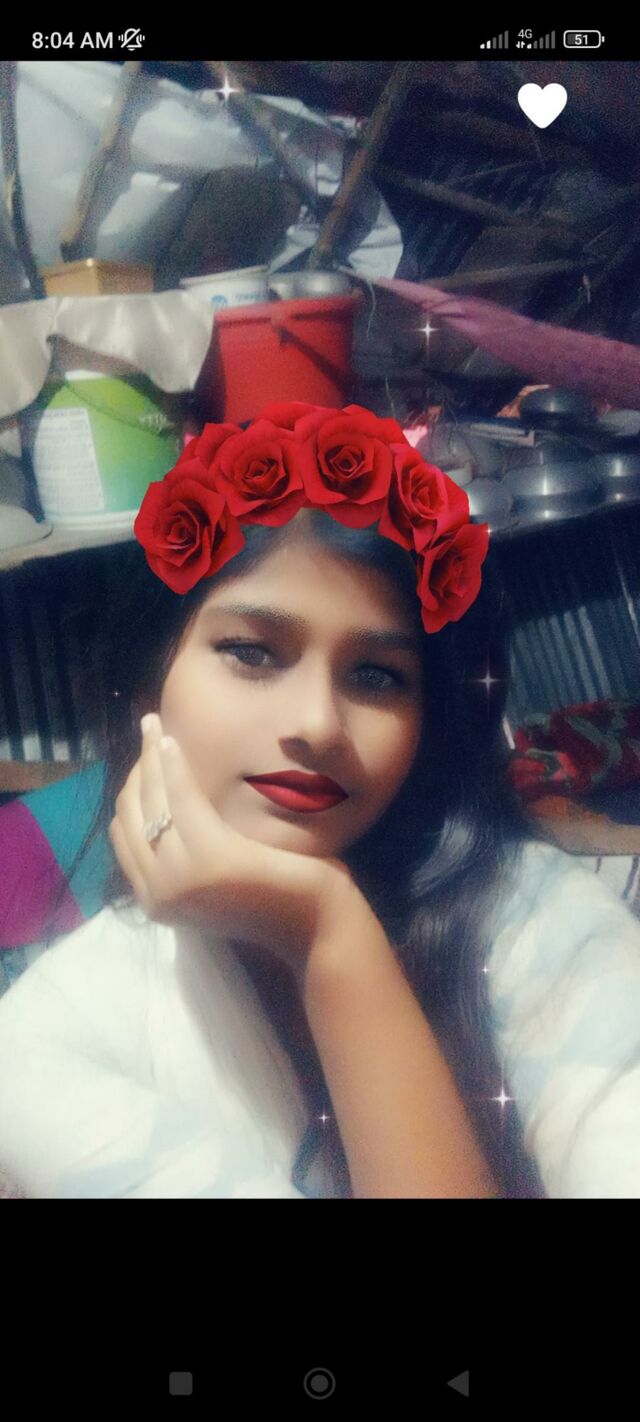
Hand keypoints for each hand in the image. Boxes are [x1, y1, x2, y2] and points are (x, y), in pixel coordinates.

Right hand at [108, 713, 362, 982]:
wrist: (314, 923)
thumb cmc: (274, 897)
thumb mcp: (213, 878)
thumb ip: (183, 854)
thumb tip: (164, 807)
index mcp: (155, 901)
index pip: (125, 834)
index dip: (131, 791)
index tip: (144, 758)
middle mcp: (157, 893)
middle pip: (130, 814)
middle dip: (136, 767)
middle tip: (149, 730)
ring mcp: (180, 878)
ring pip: (151, 801)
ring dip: (150, 756)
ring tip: (156, 725)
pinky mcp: (208, 857)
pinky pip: (181, 798)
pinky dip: (172, 766)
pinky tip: (172, 741)